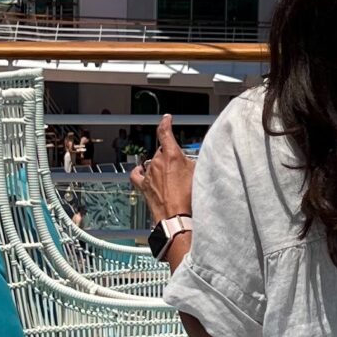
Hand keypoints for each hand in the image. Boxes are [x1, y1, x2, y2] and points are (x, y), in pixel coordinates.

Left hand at [130, 111, 195, 226]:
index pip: (164, 132)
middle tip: (181, 169)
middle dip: (170, 156)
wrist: (177, 217)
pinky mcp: (143, 186)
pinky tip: (143, 172)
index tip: (167, 118)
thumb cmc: (189, 199)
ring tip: (171, 179)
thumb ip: (193, 162)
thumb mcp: (199, 174)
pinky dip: (140, 171)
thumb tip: (192, 160)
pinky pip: (137, 174)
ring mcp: (149, 174)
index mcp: (172, 155)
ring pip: (153, 163)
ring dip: (161, 167)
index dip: (165, 123)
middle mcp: (157, 162)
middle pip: (162, 151)